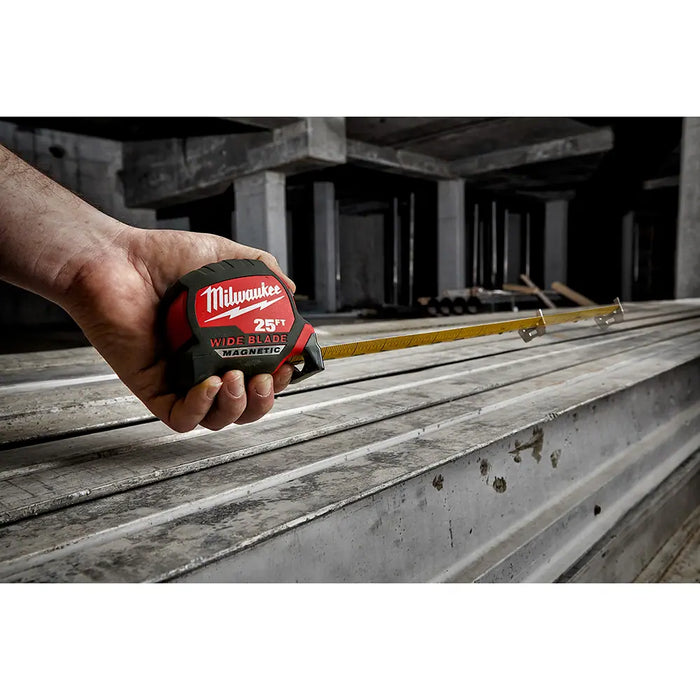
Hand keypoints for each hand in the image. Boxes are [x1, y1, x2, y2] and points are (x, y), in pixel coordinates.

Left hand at [62, 225, 295, 432]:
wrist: (116, 260)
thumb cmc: (162, 257)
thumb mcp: (226, 256)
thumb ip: (262, 268)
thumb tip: (290, 290)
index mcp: (225, 342)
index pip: (260, 374)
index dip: (279, 379)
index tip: (287, 366)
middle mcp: (205, 365)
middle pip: (244, 405)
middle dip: (263, 402)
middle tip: (265, 379)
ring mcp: (179, 380)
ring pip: (218, 418)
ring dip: (237, 407)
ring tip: (238, 379)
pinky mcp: (153, 390)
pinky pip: (182, 418)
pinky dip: (202, 408)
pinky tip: (211, 385)